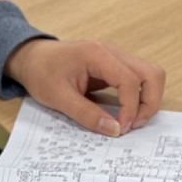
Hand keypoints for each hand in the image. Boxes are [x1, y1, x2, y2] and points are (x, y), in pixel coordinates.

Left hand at [3, 38, 165, 136]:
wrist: (30, 57)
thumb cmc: (40, 72)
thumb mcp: (57, 96)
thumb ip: (86, 114)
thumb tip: (115, 130)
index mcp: (96, 54)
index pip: (130, 81)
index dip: (131, 108)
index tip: (121, 128)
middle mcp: (111, 51)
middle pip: (151, 74)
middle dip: (149, 103)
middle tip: (133, 125)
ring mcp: (115, 56)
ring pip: (150, 75)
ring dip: (148, 99)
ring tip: (132, 119)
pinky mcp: (114, 64)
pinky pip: (139, 78)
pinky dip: (141, 96)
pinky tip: (127, 111)